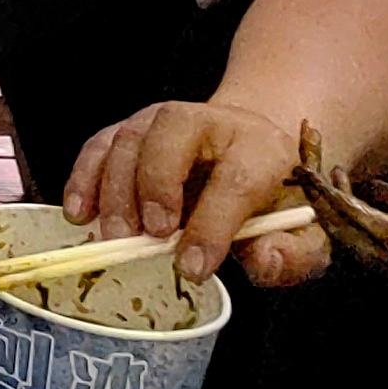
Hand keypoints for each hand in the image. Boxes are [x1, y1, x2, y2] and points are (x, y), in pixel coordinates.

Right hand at [67, 98, 333, 287]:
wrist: (255, 151)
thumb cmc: (279, 201)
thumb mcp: (307, 235)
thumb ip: (294, 254)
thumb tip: (262, 261)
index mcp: (262, 147)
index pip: (235, 178)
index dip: (212, 224)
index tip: (192, 269)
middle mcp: (209, 121)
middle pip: (171, 132)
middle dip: (155, 185)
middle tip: (150, 237)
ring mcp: (163, 119)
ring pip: (129, 138)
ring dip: (114, 188)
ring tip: (114, 236)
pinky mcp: (132, 129)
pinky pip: (100, 145)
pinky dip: (84, 177)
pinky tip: (80, 213)